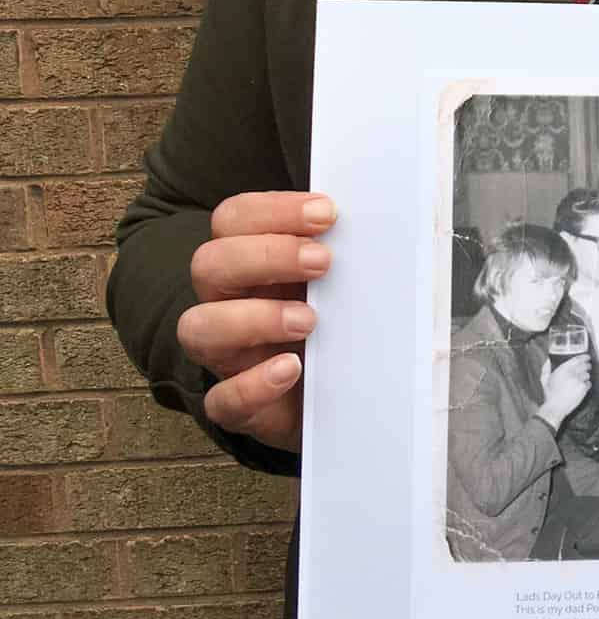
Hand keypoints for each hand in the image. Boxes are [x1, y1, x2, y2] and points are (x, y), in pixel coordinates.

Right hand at [178, 190, 335, 452]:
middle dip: (266, 255)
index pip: (234, 219)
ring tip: (309, 320)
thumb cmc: (337, 322)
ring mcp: (228, 356)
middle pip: (209, 264)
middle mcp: (227, 303)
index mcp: (249, 261)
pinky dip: (253, 385)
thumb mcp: (343, 281)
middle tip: (323, 262)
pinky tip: (292, 369)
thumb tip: (382, 218)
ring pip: (197, 328)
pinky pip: (222, 400)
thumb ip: (348, 250)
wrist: (343, 396)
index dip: (273, 211)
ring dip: (254, 318)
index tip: (327, 213)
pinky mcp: (240, 407)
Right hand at [539, 354, 590, 427]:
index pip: (577, 359)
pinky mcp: (583, 388)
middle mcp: (572, 373)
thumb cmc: (550, 395)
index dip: (584, 357)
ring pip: (587, 375)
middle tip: (587, 367)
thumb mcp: (544, 380)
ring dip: (586, 376)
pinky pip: (589, 383)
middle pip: (585, 365)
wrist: (555, 407)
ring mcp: (578, 380)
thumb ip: (546, 369)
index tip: (587, 357)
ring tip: (581, 380)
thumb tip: (548, 361)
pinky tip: (581, 388)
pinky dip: (587, 385)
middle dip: (587, 366)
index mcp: (562, 369)